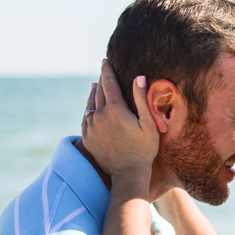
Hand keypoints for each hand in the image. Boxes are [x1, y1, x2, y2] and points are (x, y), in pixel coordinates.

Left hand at [82, 61, 158, 181]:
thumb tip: (138, 76)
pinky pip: (85, 118)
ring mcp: (91, 127)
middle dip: (101, 80)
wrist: (128, 173)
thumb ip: (142, 99)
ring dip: (93, 93)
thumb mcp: (149, 124)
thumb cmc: (144, 149)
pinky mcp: (87, 138)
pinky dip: (88, 109)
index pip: (108, 83)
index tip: (104, 60)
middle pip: (98, 91)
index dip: (107, 70)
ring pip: (89, 104)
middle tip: (102, 71)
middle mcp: (99, 115)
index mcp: (115, 109)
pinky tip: (90, 107)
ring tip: (95, 86)